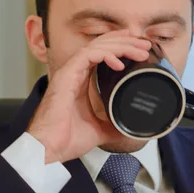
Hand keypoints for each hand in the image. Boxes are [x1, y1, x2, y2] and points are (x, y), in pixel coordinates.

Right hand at [26, 30, 151, 163]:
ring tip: (140, 51)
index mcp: (81, 80)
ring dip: (121, 45)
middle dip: (126, 42)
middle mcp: (75, 72)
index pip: (102, 53)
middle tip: (145, 46)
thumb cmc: (66, 140)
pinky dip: (105, 55)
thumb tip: (131, 128)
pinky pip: (87, 56)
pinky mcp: (65, 76)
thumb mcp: (100, 130)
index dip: (120, 45)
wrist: (48, 150)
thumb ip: (114, 124)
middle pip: (102, 45)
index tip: (139, 47)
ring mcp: (69, 72)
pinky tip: (119, 63)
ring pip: (97, 47)